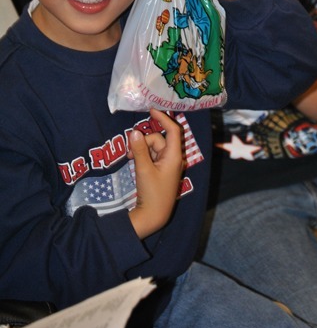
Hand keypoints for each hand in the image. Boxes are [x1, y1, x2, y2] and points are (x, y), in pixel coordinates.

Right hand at [128, 109, 183, 238]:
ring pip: (153, 148)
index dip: (163, 118)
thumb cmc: (152, 193)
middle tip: (129, 152)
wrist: (154, 216)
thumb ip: (139, 150)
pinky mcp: (161, 171)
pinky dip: (143, 156)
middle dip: (143, 141)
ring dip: (141, 149)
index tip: (151, 111)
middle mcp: (173, 158)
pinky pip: (152, 156)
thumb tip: (135, 132)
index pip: (173, 130)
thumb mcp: (143, 170)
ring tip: (129, 159)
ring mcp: (167, 165)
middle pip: (158, 139)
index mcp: (174, 156)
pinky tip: (133, 162)